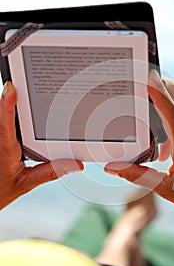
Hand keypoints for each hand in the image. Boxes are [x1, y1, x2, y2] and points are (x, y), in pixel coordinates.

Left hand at [0, 82, 82, 209]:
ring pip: (3, 117)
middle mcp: (0, 140)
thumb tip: (74, 165)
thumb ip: (50, 172)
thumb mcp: (26, 184)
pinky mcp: (0, 139)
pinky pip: (4, 124)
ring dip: (11, 106)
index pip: (5, 125)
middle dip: (14, 99)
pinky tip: (19, 112)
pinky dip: (10, 115)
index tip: (11, 88)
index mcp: (5, 149)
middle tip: (24, 81)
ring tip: (20, 92)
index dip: (7, 105)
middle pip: (4, 114)